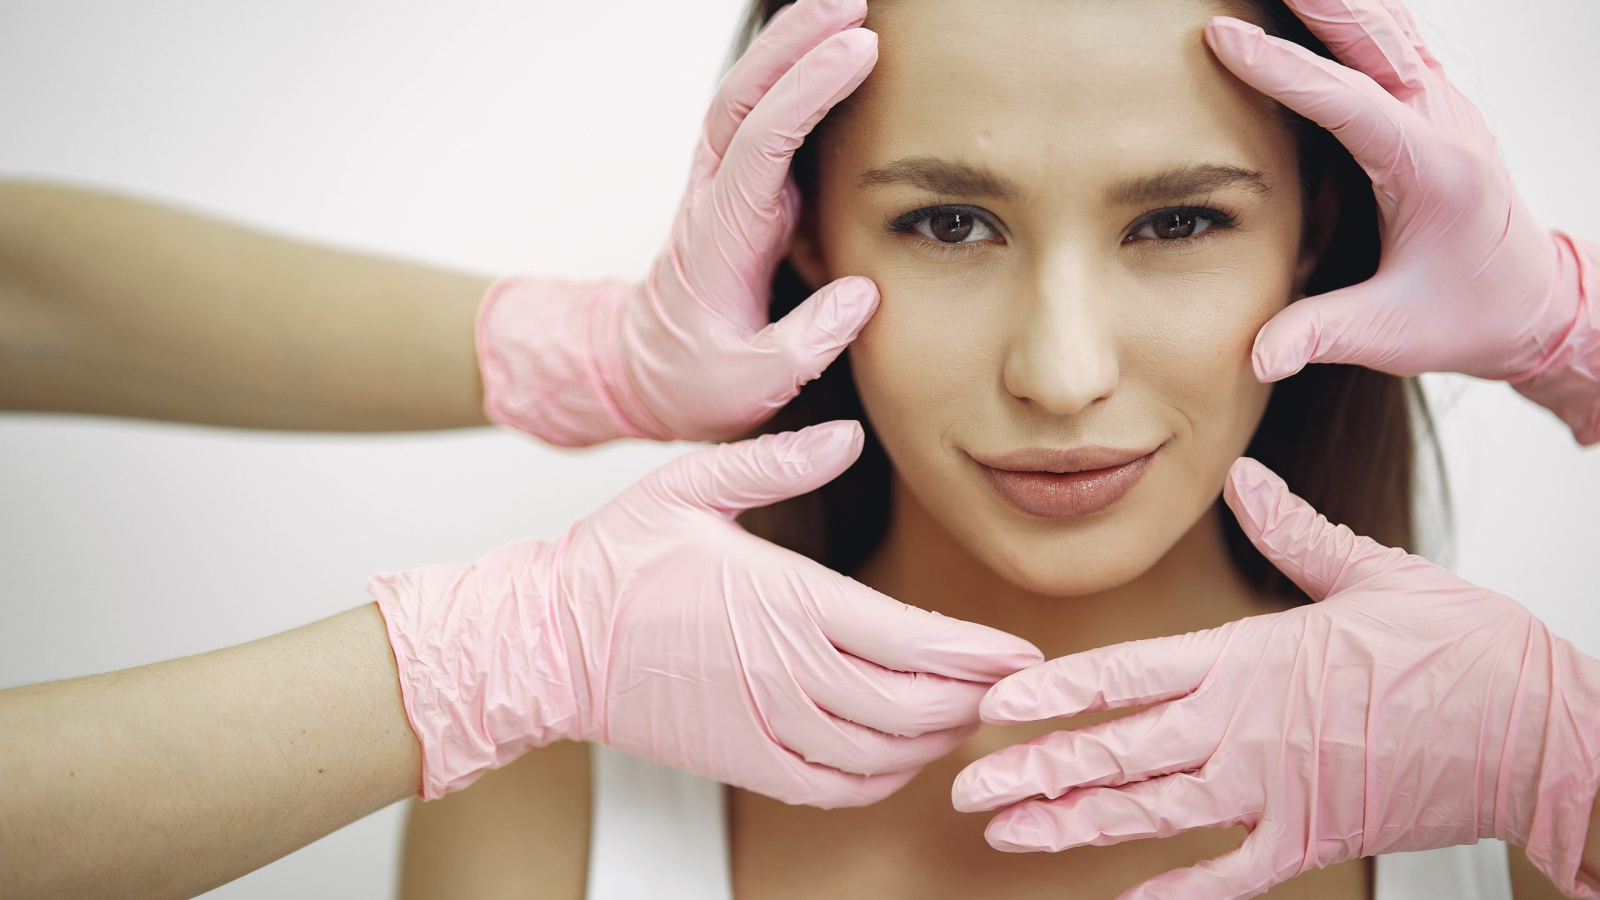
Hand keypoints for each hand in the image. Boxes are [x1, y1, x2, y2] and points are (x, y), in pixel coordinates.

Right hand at [373, 420, 1043, 806]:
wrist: (544, 642)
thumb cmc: (616, 559)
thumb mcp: (690, 485)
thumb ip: (776, 461)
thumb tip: (846, 436)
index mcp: (785, 601)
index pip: (912, 639)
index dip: (978, 653)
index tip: (1019, 650)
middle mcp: (786, 672)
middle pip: (914, 705)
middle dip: (975, 698)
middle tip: (1012, 684)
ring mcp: (765, 726)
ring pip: (882, 752)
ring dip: (937, 739)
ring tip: (969, 714)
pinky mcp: (742, 761)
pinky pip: (833, 789)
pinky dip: (882, 780)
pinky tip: (901, 758)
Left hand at [476, 0, 882, 446]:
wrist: (643, 374)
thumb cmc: (696, 382)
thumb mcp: (749, 386)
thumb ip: (803, 344)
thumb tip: (863, 296)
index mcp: (718, 237)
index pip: (761, 142)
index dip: (808, 91)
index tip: (859, 51)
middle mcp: (713, 196)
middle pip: (744, 96)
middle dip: (795, 40)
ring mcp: (721, 186)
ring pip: (746, 95)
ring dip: (790, 45)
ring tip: (848, 3)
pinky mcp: (736, 188)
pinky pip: (758, 116)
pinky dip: (789, 74)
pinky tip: (826, 49)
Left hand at [952, 458, 1599, 898]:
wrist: (1545, 734)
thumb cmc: (1467, 649)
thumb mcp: (1373, 573)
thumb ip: (1295, 532)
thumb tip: (1248, 479)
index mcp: (1252, 657)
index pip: (1126, 673)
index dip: (1051, 691)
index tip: (992, 706)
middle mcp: (1246, 728)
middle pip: (1119, 751)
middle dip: (1036, 770)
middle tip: (967, 788)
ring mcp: (1275, 790)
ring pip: (1152, 813)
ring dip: (1075, 825)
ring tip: (1010, 837)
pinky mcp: (1313, 838)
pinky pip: (1229, 873)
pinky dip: (1176, 892)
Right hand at [1205, 0, 1598, 442]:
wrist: (1533, 305)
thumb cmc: (1464, 317)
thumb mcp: (1390, 335)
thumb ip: (1319, 335)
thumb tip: (1257, 357)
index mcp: (1432, 169)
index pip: (1348, 101)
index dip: (1282, 69)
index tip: (1223, 36)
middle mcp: (1445, 124)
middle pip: (1377, 38)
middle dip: (1316, 1)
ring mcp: (1446, 108)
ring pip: (1390, 29)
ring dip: (1335, 1)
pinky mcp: (1438, 109)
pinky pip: (1395, 44)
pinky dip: (1354, 18)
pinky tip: (1318, 7)